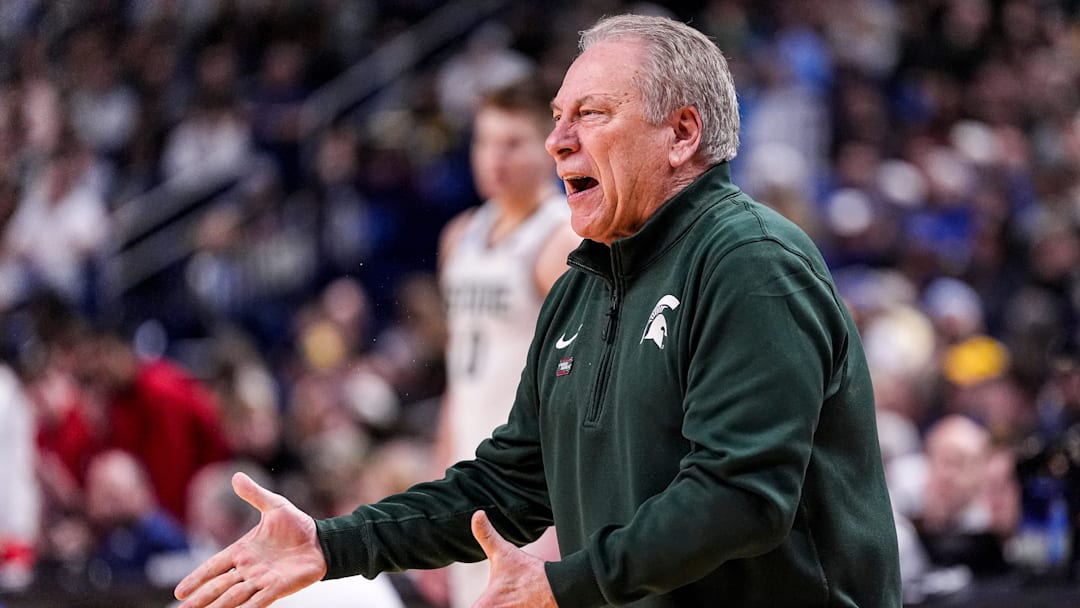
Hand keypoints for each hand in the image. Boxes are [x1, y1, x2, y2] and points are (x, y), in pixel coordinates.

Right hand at [174, 472, 326, 606]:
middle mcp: (248, 569)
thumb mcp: (274, 505)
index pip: (213, 567)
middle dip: (200, 599)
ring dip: (217, 607)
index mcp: (242, 551)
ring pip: (234, 597)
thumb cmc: (297, 525)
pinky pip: (258, 602)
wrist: (321, 541)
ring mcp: (262, 580)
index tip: (179, 592)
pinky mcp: (278, 588)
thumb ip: (254, 494)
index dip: (197, 578)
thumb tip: (235, 476)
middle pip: (218, 586)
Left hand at [471, 511, 556, 607]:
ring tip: (507, 600)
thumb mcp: (504, 553)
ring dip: (504, 607)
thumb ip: (487, 535)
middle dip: (490, 605)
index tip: (481, 600)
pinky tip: (515, 604)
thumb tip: (477, 514)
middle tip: (497, 599)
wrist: (559, 588)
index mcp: (485, 605)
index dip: (474, 605)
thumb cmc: (528, 573)